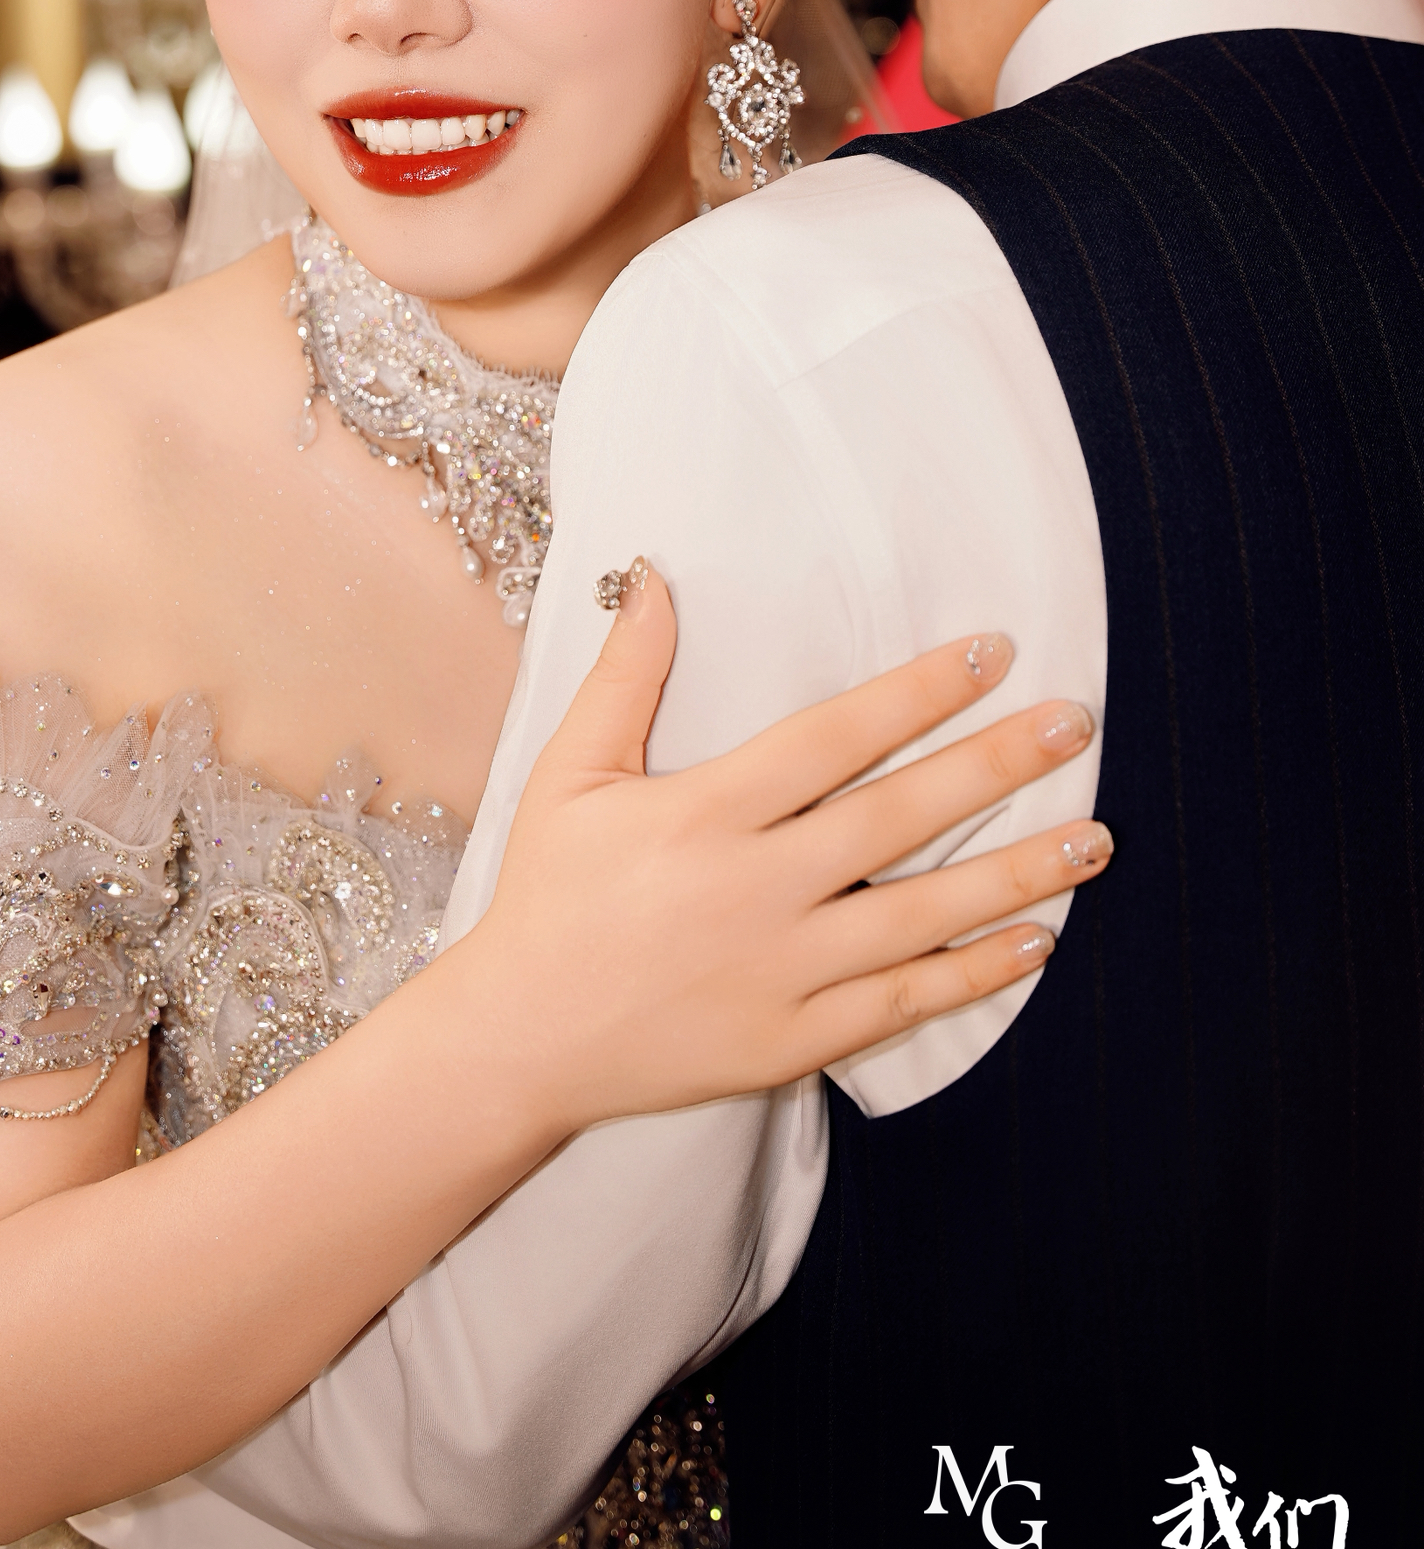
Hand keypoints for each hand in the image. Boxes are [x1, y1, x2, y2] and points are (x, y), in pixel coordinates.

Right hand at [476, 562, 1107, 1137]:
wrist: (520, 1040)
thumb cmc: (549, 896)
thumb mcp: (570, 773)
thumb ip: (624, 675)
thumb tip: (658, 575)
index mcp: (705, 813)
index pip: (833, 738)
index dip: (916, 692)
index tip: (991, 652)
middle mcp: (754, 888)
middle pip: (898, 817)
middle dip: (995, 765)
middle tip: (1075, 724)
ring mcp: (781, 971)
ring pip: (923, 915)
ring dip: (1016, 874)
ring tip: (1095, 838)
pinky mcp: (792, 1039)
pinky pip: (902, 1003)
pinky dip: (974, 973)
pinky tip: (1035, 940)